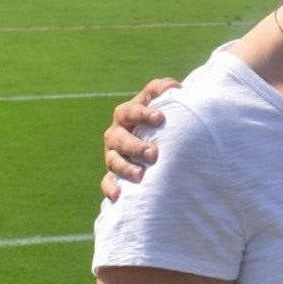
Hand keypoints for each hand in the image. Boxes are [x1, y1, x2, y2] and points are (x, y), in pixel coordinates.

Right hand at [98, 78, 178, 200]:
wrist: (151, 137)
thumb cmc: (157, 116)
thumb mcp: (159, 99)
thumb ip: (164, 88)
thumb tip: (175, 88)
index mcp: (125, 114)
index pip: (130, 111)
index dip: (143, 114)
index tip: (160, 118)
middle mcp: (116, 134)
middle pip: (120, 139)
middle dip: (135, 146)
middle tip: (153, 154)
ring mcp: (112, 154)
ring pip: (113, 161)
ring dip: (126, 168)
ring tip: (141, 175)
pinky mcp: (113, 173)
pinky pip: (107, 181)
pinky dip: (111, 188)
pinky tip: (119, 196)